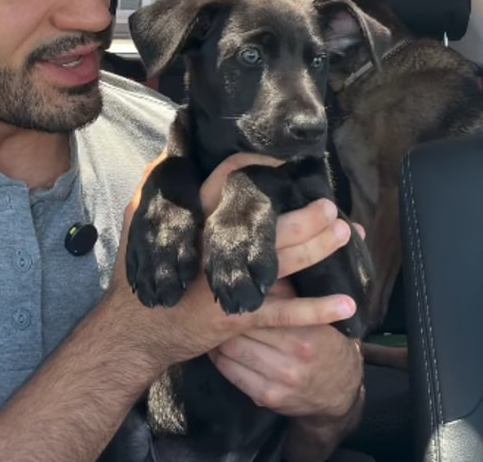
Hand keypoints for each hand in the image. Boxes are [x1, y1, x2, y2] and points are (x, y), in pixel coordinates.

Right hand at [109, 153, 356, 375]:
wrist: (136, 331)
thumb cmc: (139, 272)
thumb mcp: (139, 219)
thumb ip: (154, 183)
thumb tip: (168, 151)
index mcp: (195, 220)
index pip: (227, 182)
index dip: (256, 167)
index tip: (283, 160)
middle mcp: (216, 249)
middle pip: (270, 225)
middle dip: (306, 215)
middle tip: (331, 206)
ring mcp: (231, 284)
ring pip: (284, 262)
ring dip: (319, 248)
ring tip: (347, 234)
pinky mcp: (241, 316)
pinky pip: (286, 312)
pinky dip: (318, 309)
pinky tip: (346, 304)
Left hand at [208, 282, 363, 418]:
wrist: (342, 389)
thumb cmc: (325, 341)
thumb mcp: (316, 315)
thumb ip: (289, 294)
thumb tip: (261, 265)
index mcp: (304, 334)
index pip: (259, 312)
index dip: (239, 298)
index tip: (228, 287)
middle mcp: (291, 360)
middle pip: (240, 332)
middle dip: (225, 318)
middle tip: (212, 305)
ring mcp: (278, 382)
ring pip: (231, 352)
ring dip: (219, 338)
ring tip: (213, 323)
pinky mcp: (267, 398)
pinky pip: (232, 374)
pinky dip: (221, 359)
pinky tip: (219, 348)